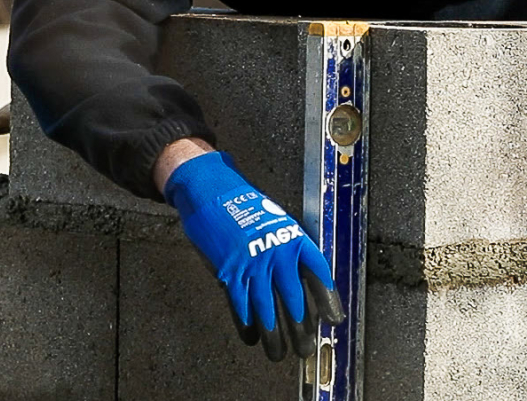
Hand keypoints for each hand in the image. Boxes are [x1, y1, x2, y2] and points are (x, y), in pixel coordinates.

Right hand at [163, 151, 343, 360]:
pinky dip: (247, 324)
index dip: (327, 298)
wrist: (211, 193)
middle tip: (305, 347)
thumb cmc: (243, 205)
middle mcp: (275, 252)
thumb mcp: (274, 220)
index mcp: (292, 237)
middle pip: (293, 299)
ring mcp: (251, 264)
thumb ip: (287, 248)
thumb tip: (299, 281)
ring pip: (267, 309)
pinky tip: (251, 336)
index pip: (317, 272)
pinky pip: (241, 306)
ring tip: (279, 353)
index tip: (334, 319)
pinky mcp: (229, 273)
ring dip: (274, 335)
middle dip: (300, 327)